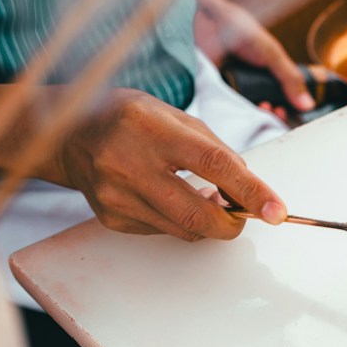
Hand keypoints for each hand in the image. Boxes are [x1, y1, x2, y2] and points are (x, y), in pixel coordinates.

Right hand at [56, 89, 285, 240]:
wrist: (69, 134)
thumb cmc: (128, 119)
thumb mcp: (172, 115)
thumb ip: (214, 149)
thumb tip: (250, 188)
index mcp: (150, 127)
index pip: (213, 164)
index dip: (251, 191)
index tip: (277, 211)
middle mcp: (128, 163)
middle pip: (196, 214)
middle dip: (233, 223)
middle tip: (247, 215)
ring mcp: (116, 195)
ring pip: (183, 229)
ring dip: (208, 222)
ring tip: (207, 199)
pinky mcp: (111, 217)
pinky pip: (162, 230)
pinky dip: (179, 221)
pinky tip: (171, 198)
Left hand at [193, 0, 313, 112]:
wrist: (211, 19)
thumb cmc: (243, 31)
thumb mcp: (272, 55)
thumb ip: (290, 79)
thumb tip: (309, 105)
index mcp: (268, 73)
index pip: (281, 98)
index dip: (285, 110)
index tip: (285, 113)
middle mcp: (252, 82)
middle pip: (265, 107)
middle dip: (272, 114)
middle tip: (275, 112)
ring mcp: (234, 86)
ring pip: (247, 109)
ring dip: (255, 113)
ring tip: (262, 108)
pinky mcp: (216, 88)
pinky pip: (227, 106)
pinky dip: (235, 111)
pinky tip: (243, 110)